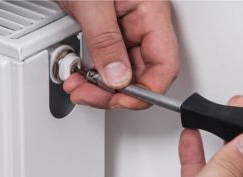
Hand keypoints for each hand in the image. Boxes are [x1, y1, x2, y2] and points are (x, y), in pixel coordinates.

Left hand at [58, 0, 178, 108]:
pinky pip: (107, 59)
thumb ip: (106, 42)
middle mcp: (143, 20)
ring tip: (78, 86)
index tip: (119, 101)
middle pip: (142, 73)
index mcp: (151, 12)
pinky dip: (92, 73)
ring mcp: (125, 25)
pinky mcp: (107, 27)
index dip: (145, 91)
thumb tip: (118, 80)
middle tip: (88, 95)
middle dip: (114, 92)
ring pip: (123, 71)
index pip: (164, 65)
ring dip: (100, 87)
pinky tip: (79, 75)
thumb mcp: (93, 4)